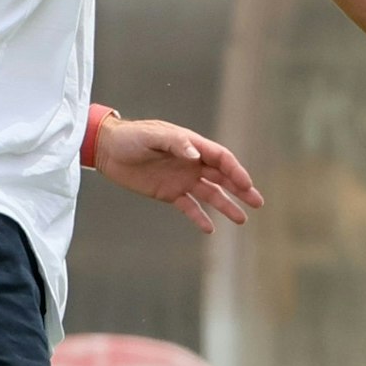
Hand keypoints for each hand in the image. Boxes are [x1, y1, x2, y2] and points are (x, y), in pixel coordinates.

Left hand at [95, 117, 263, 233]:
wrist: (108, 150)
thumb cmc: (131, 137)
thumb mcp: (153, 136)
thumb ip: (176, 144)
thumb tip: (196, 155)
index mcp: (192, 145)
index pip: (221, 158)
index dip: (236, 171)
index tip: (246, 185)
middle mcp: (191, 163)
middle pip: (222, 177)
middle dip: (241, 189)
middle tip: (258, 202)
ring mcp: (182, 179)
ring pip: (211, 194)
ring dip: (226, 205)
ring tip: (242, 219)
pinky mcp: (169, 193)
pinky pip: (189, 207)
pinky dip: (200, 217)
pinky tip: (210, 229)